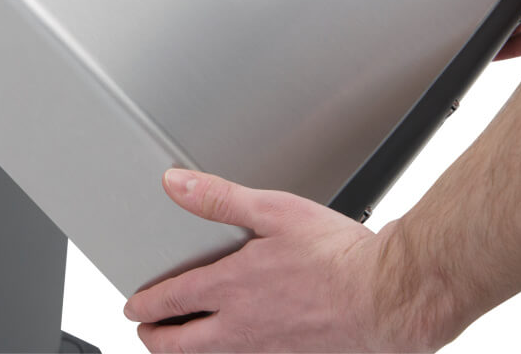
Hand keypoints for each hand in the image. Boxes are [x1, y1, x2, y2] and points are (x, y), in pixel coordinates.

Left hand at [124, 170, 437, 352]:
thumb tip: (176, 184)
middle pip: (182, 345)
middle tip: (146, 332)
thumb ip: (219, 199)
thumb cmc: (336, 254)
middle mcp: (242, 327)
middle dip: (157, 339)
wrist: (387, 296)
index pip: (173, 301)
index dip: (146, 305)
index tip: (132, 307)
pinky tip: (234, 353)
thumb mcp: (272, 211)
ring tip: (179, 347)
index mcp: (232, 287)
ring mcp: (267, 350)